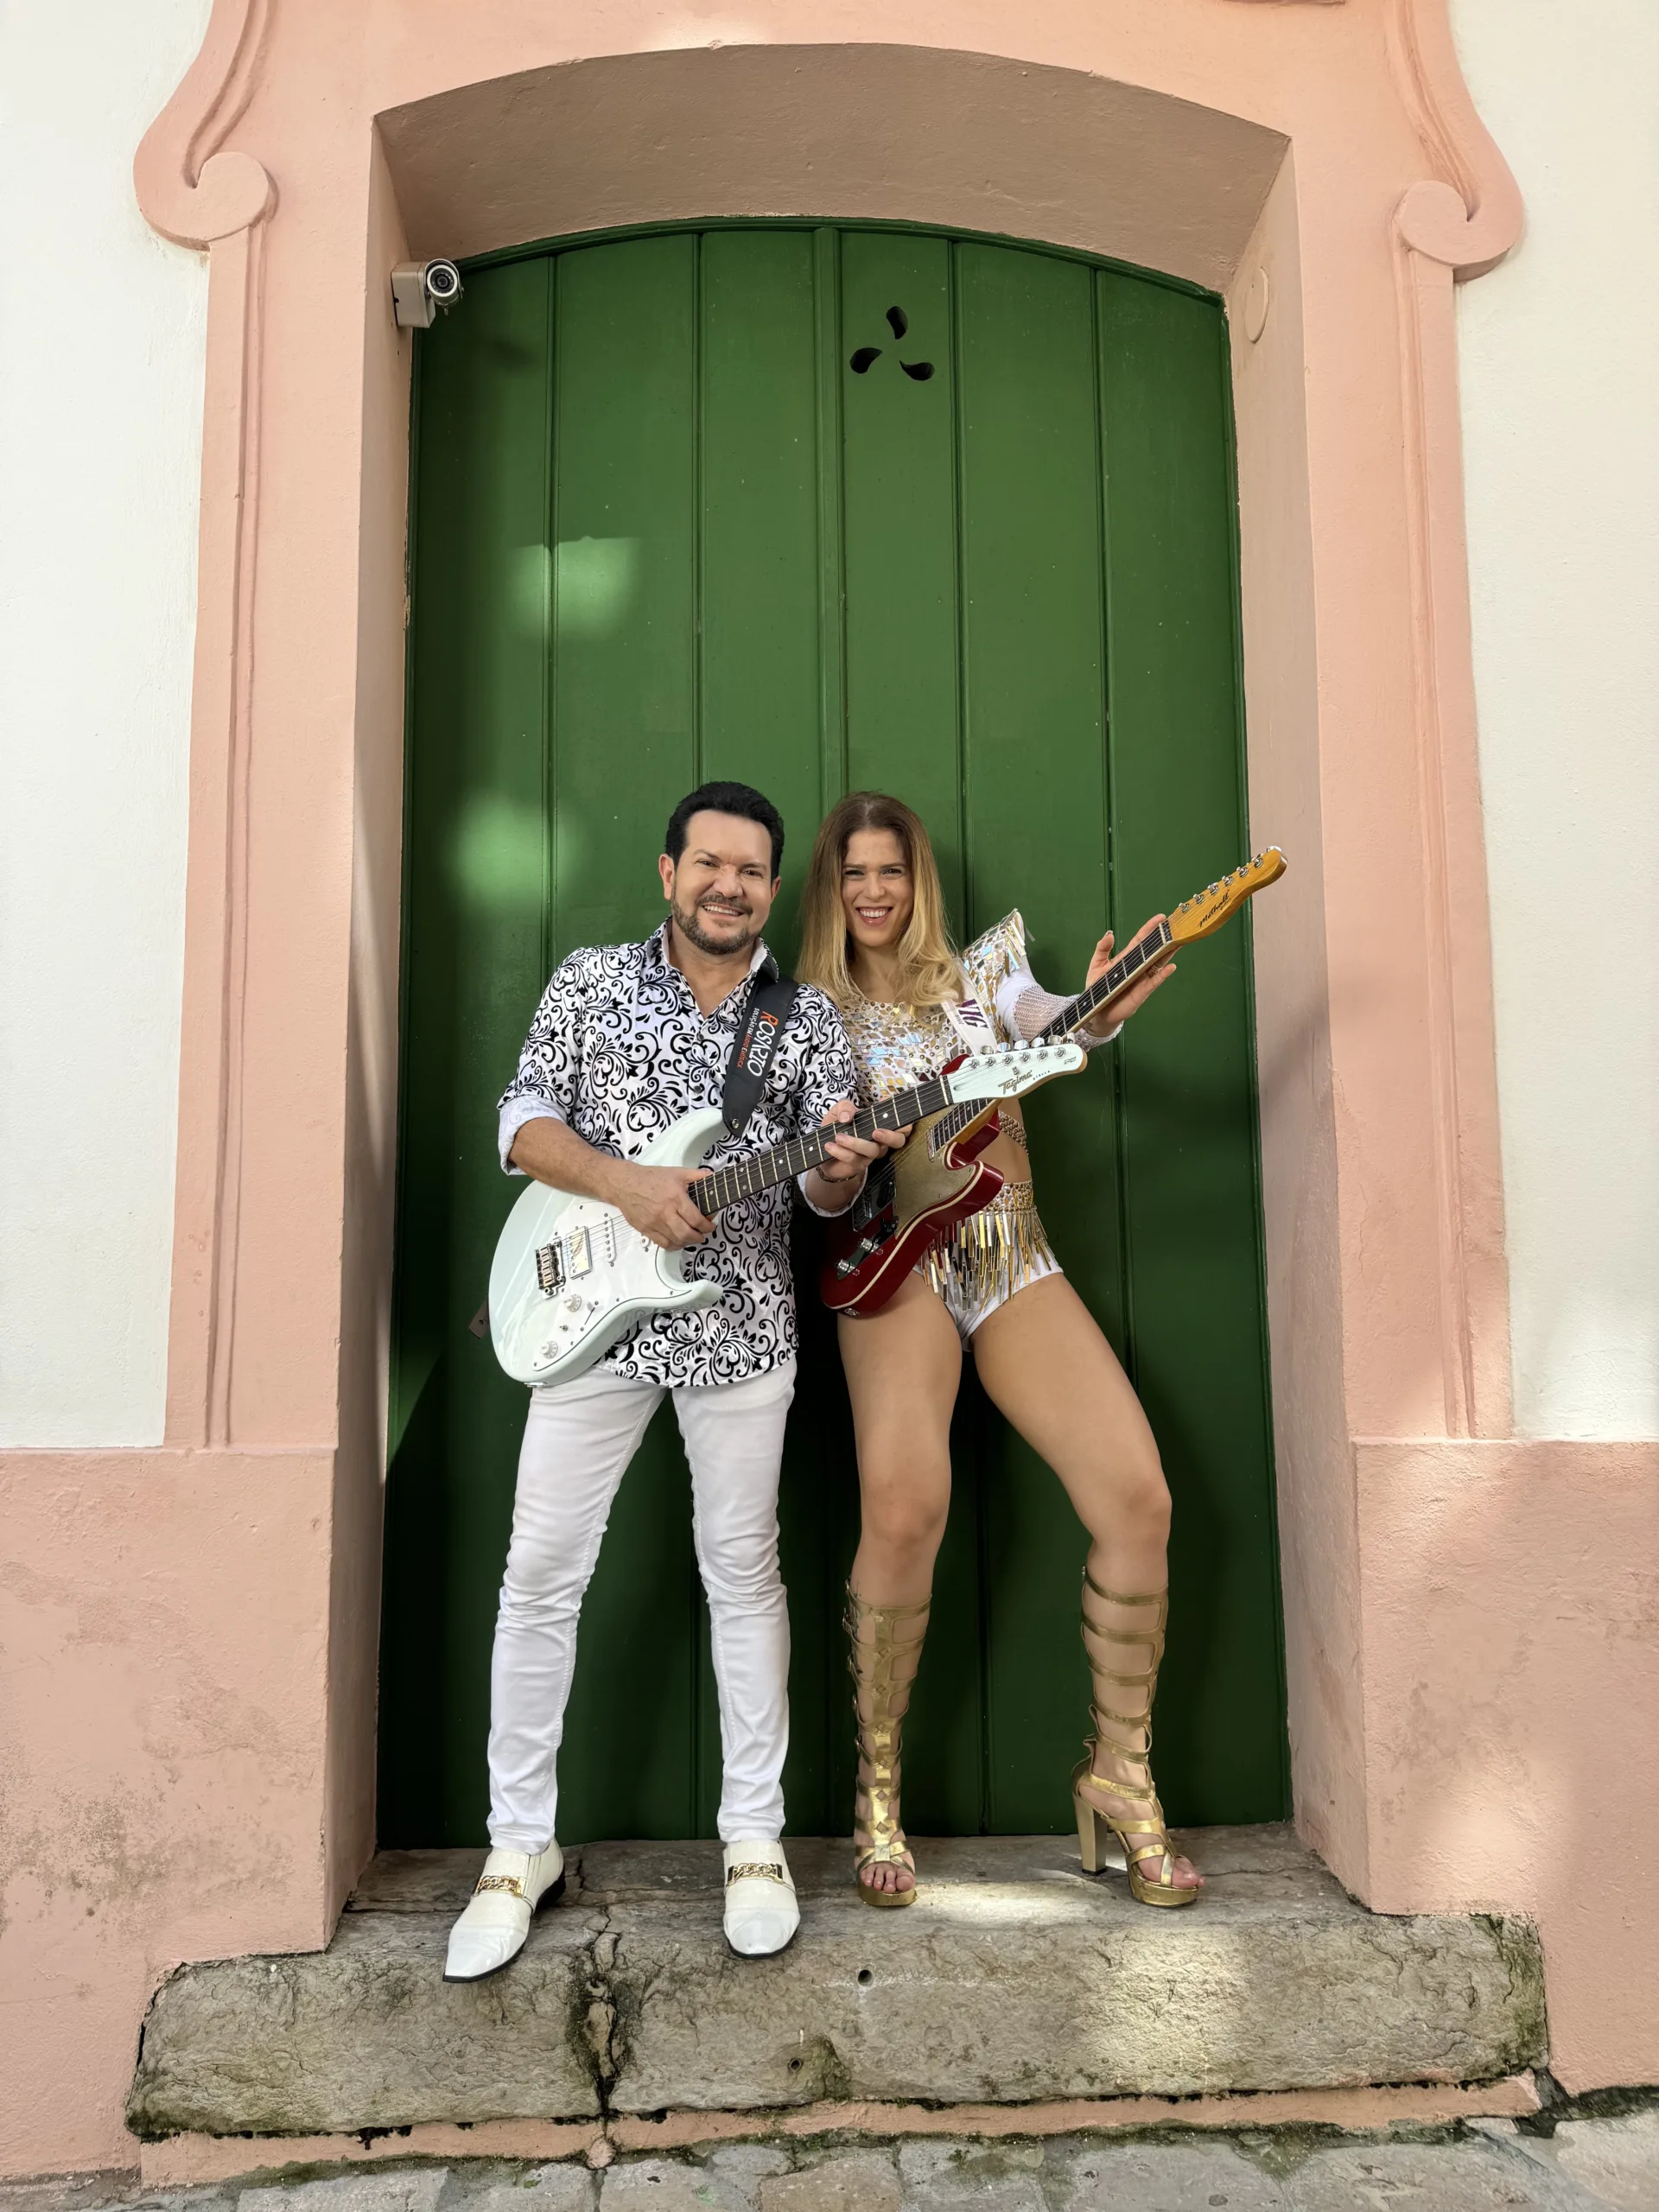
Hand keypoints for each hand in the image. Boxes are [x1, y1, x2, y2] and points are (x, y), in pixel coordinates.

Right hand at [610, 1161, 713, 1249]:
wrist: (625, 1184)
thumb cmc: (650, 1178)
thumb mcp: (677, 1172)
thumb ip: (696, 1175)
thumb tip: (712, 1177)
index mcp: (676, 1198)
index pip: (696, 1219)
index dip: (707, 1226)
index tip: (710, 1226)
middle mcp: (666, 1213)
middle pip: (687, 1234)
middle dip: (699, 1237)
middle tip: (703, 1234)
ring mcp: (655, 1223)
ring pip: (676, 1241)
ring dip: (687, 1242)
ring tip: (691, 1237)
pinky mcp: (646, 1230)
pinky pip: (662, 1244)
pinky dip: (673, 1245)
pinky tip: (677, 1241)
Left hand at [818, 1097, 909, 1183]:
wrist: (823, 1151)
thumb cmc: (836, 1129)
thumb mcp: (837, 1112)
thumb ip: (844, 1107)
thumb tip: (849, 1116)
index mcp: (879, 1125)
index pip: (900, 1122)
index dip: (899, 1114)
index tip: (884, 1101)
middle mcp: (879, 1141)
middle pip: (899, 1141)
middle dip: (890, 1135)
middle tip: (876, 1132)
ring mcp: (869, 1154)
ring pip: (873, 1150)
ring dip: (855, 1142)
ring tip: (838, 1137)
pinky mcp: (858, 1165)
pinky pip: (853, 1158)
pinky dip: (840, 1151)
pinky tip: (829, 1146)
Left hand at [1082, 916, 1173, 1036]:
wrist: (1097, 1011)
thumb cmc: (1097, 988)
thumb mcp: (1096, 965)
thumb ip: (1102, 949)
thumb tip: (1110, 933)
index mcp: (1127, 957)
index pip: (1141, 940)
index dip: (1150, 928)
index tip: (1161, 917)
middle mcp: (1138, 966)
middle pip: (1154, 949)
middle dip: (1164, 938)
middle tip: (1176, 926)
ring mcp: (1142, 978)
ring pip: (1158, 963)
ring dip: (1168, 953)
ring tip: (1179, 942)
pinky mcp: (1143, 991)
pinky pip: (1155, 981)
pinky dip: (1163, 974)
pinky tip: (1171, 966)